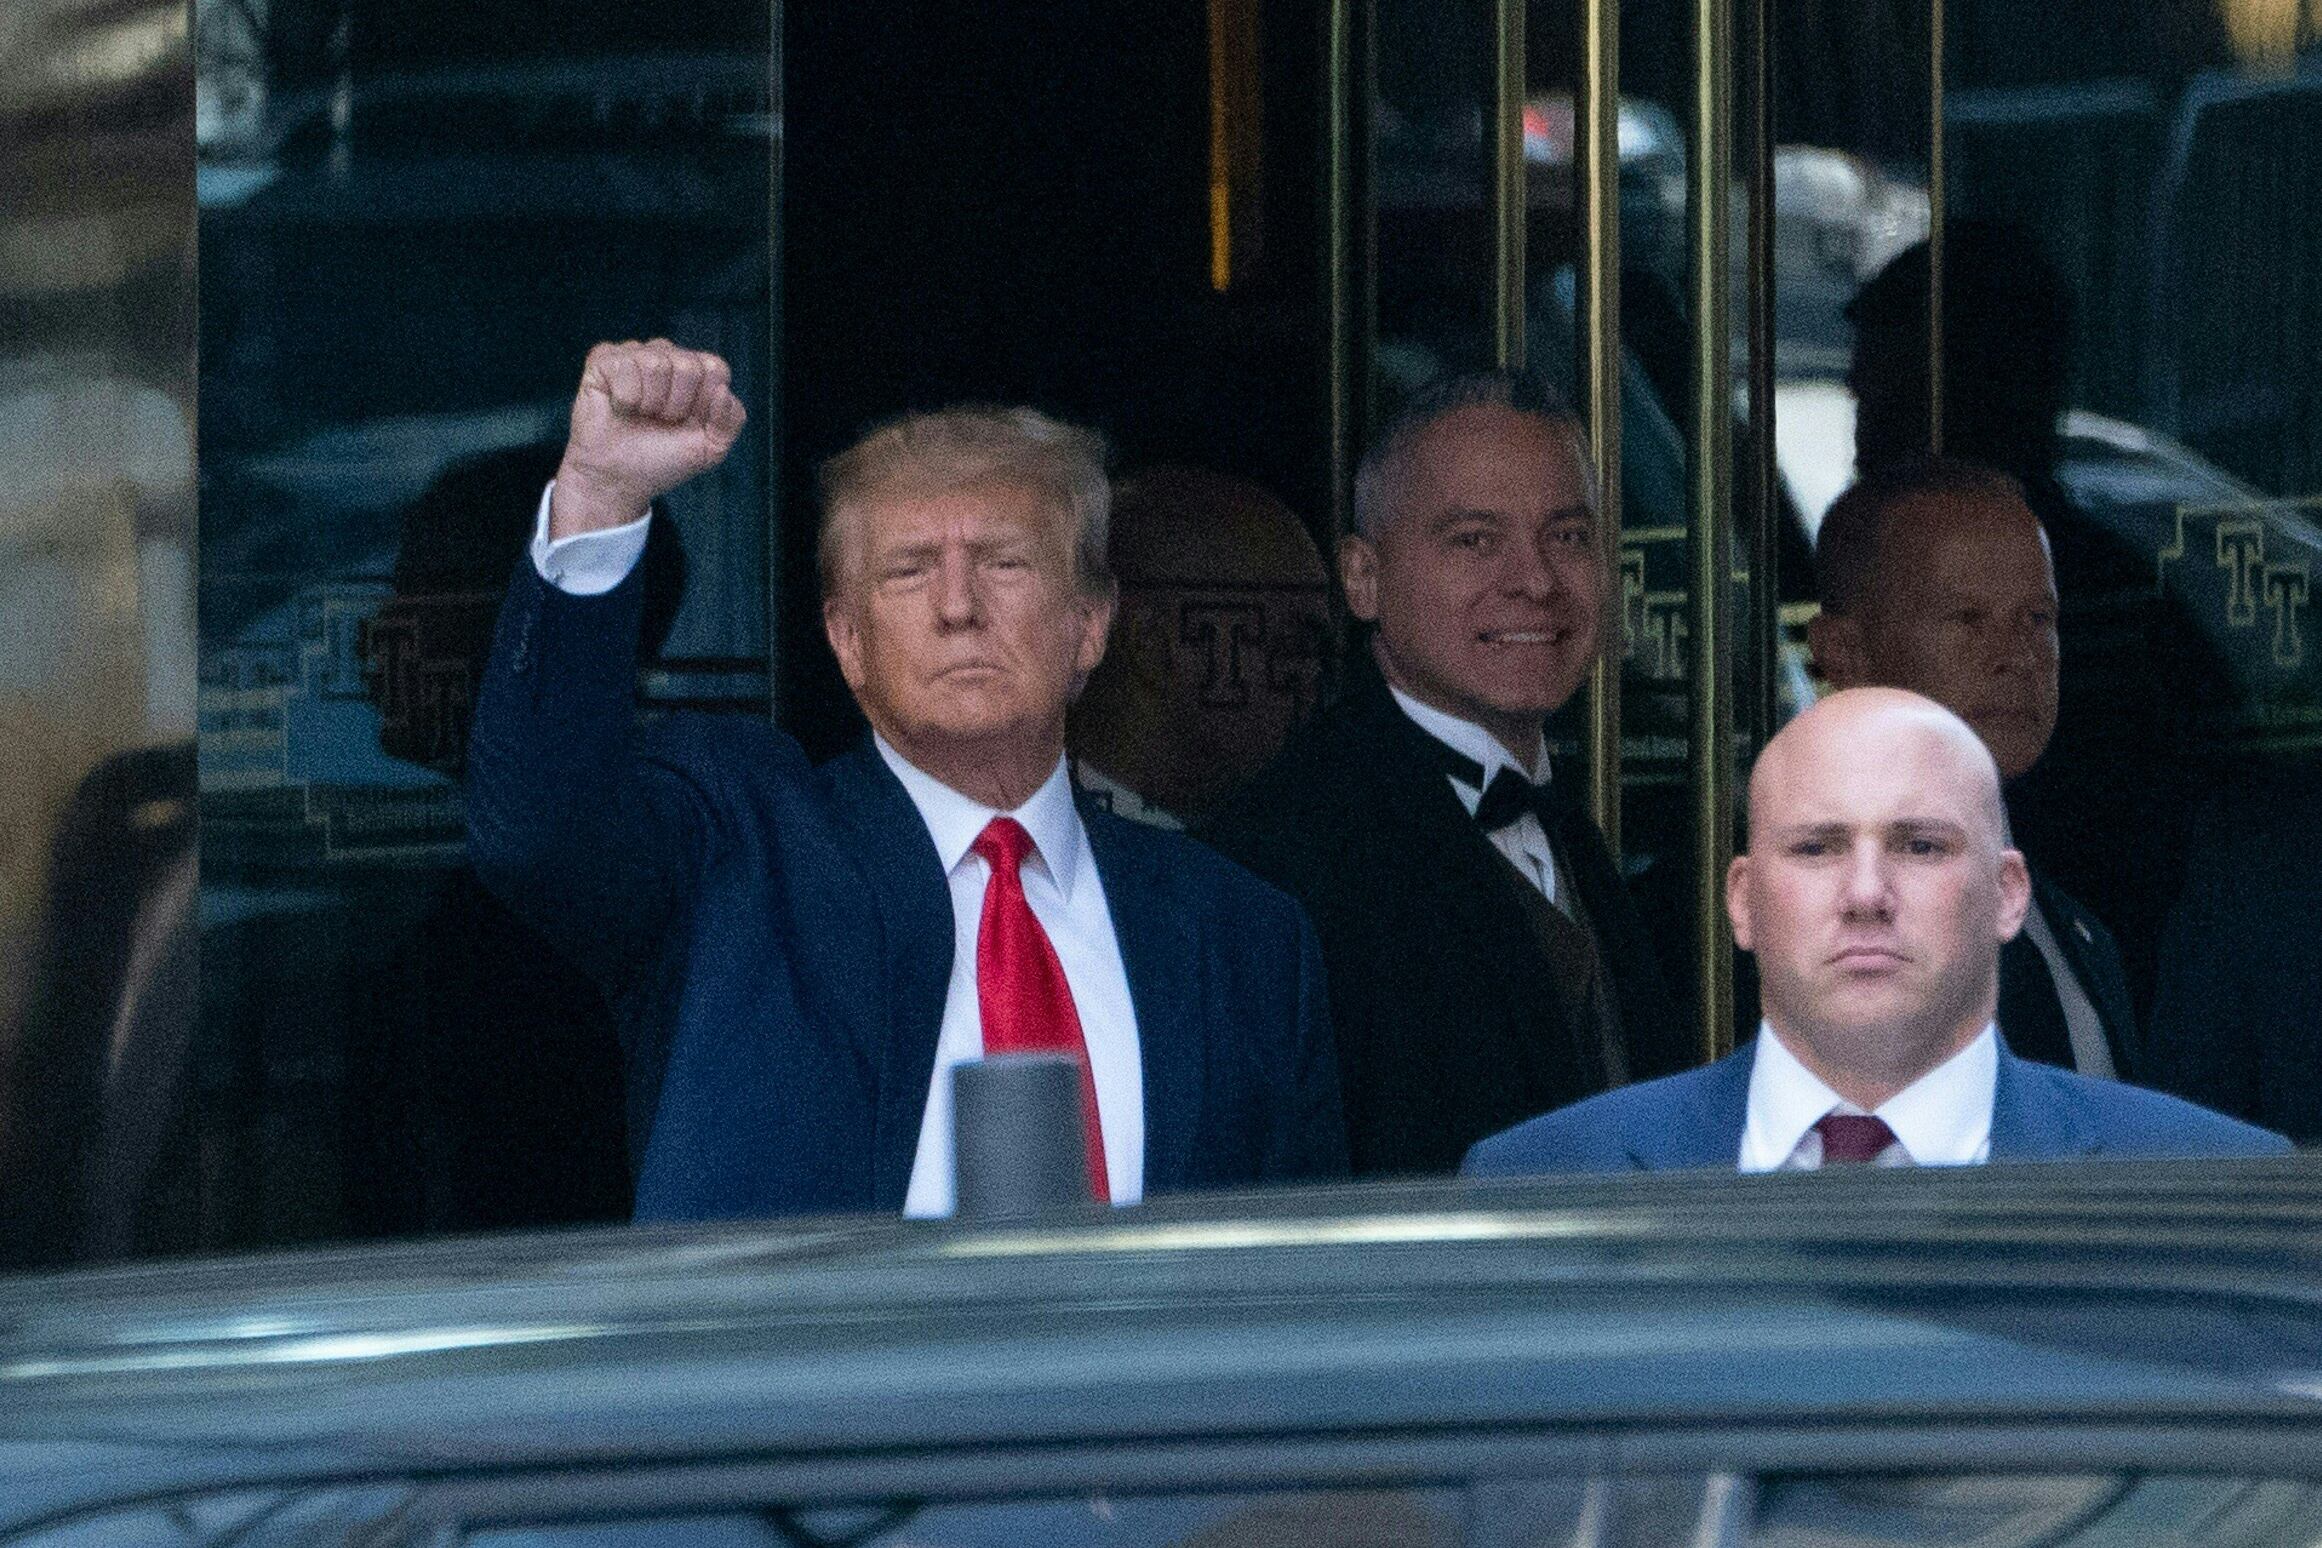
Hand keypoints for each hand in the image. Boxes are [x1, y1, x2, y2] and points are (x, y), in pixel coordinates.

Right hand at [551, 339, 747, 537]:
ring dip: (649, 402)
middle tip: (659, 421)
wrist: (618, 479)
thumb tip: (722, 390)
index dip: (703, 402)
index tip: (687, 423)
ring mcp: (635, 355)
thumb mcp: (711, 449)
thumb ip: (732, 420)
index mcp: (697, 372)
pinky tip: (618, 407)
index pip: (715, 368)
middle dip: (676, 405)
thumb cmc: (663, 460)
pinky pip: (623, 366)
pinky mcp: (604, 359)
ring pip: (655, 363)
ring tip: (639, 415)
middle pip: (687, 366)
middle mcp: (667, 356)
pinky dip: (624, 397)